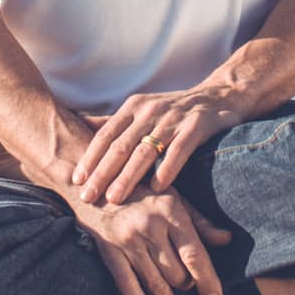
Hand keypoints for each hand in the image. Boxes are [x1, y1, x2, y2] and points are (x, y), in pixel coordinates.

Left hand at [71, 86, 243, 203]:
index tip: (76, 180)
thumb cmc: (172, 110)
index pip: (106, 135)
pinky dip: (168, 168)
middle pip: (121, 145)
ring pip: (146, 150)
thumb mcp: (141, 110)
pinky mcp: (197, 126)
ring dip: (129, 176)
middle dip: (102, 172)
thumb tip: (77, 125)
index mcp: (133, 107)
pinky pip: (180, 149)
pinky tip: (158, 187)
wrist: (218, 96)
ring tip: (115, 198)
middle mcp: (150, 110)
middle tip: (87, 196)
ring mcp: (173, 118)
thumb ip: (113, 122)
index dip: (90, 157)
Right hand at [72, 179, 233, 294]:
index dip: (207, 279)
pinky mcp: (108, 250)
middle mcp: (149, 225)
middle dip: (186, 285)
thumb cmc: (141, 189)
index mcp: (169, 210)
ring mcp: (126, 239)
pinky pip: (126, 283)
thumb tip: (227, 239)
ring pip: (154, 281)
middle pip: (175, 271)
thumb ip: (200, 221)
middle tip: (190, 290)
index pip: (194, 253)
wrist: (95, 180)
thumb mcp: (173, 197)